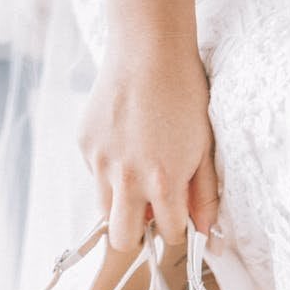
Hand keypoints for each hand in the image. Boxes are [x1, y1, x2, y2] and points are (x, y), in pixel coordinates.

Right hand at [77, 37, 218, 249]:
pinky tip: (125, 140)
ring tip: (137, 172)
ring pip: (104, 209)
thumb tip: (205, 230)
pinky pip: (94, 175)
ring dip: (121, 203)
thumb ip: (204, 194)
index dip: (176, 229)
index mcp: (163, 183)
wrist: (148, 50)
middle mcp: (126, 179)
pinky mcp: (84, 144)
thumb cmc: (184, 96)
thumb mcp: (204, 147)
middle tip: (150, 213)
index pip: (168, 235)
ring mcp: (100, 162)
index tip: (178, 218)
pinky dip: (109, 170)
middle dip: (138, 234)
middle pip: (123, 239)